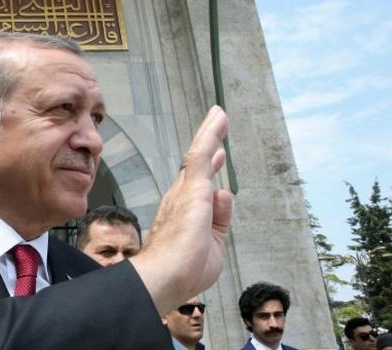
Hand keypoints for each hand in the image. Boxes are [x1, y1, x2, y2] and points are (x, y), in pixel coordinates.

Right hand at [130, 105, 233, 314]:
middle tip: (217, 129)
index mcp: (182, 215)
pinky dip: (211, 133)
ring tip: (219, 115)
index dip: (208, 172)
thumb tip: (225, 193)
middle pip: (195, 167)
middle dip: (207, 147)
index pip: (197, 188)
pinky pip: (201, 152)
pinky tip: (219, 117)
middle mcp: (180, 199)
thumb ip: (220, 220)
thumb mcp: (213, 246)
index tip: (217, 158)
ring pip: (198, 153)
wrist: (166, 275)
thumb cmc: (183, 271)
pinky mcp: (192, 187)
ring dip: (209, 133)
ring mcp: (185, 191)